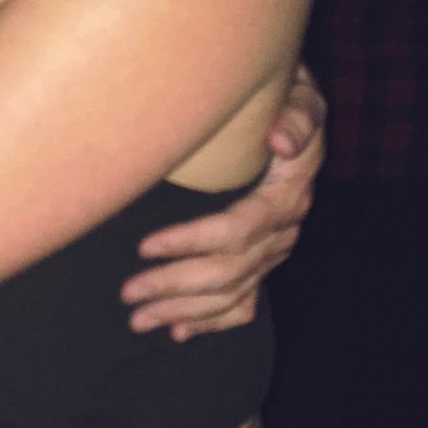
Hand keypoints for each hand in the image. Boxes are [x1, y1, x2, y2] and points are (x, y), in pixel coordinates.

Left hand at [123, 65, 324, 340]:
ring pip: (232, 293)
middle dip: (175, 286)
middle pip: (229, 271)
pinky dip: (212, 322)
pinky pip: (245, 302)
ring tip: (139, 319)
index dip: (190, 242)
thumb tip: (282, 141)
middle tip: (128, 294)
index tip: (145, 247)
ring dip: (184, 311)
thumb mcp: (299, 93)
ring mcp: (276, 249)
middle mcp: (283, 229)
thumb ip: (296, 115)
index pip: (237, 230)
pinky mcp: (266, 258)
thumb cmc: (285, 95)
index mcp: (286, 194)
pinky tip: (180, 333)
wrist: (294, 110)